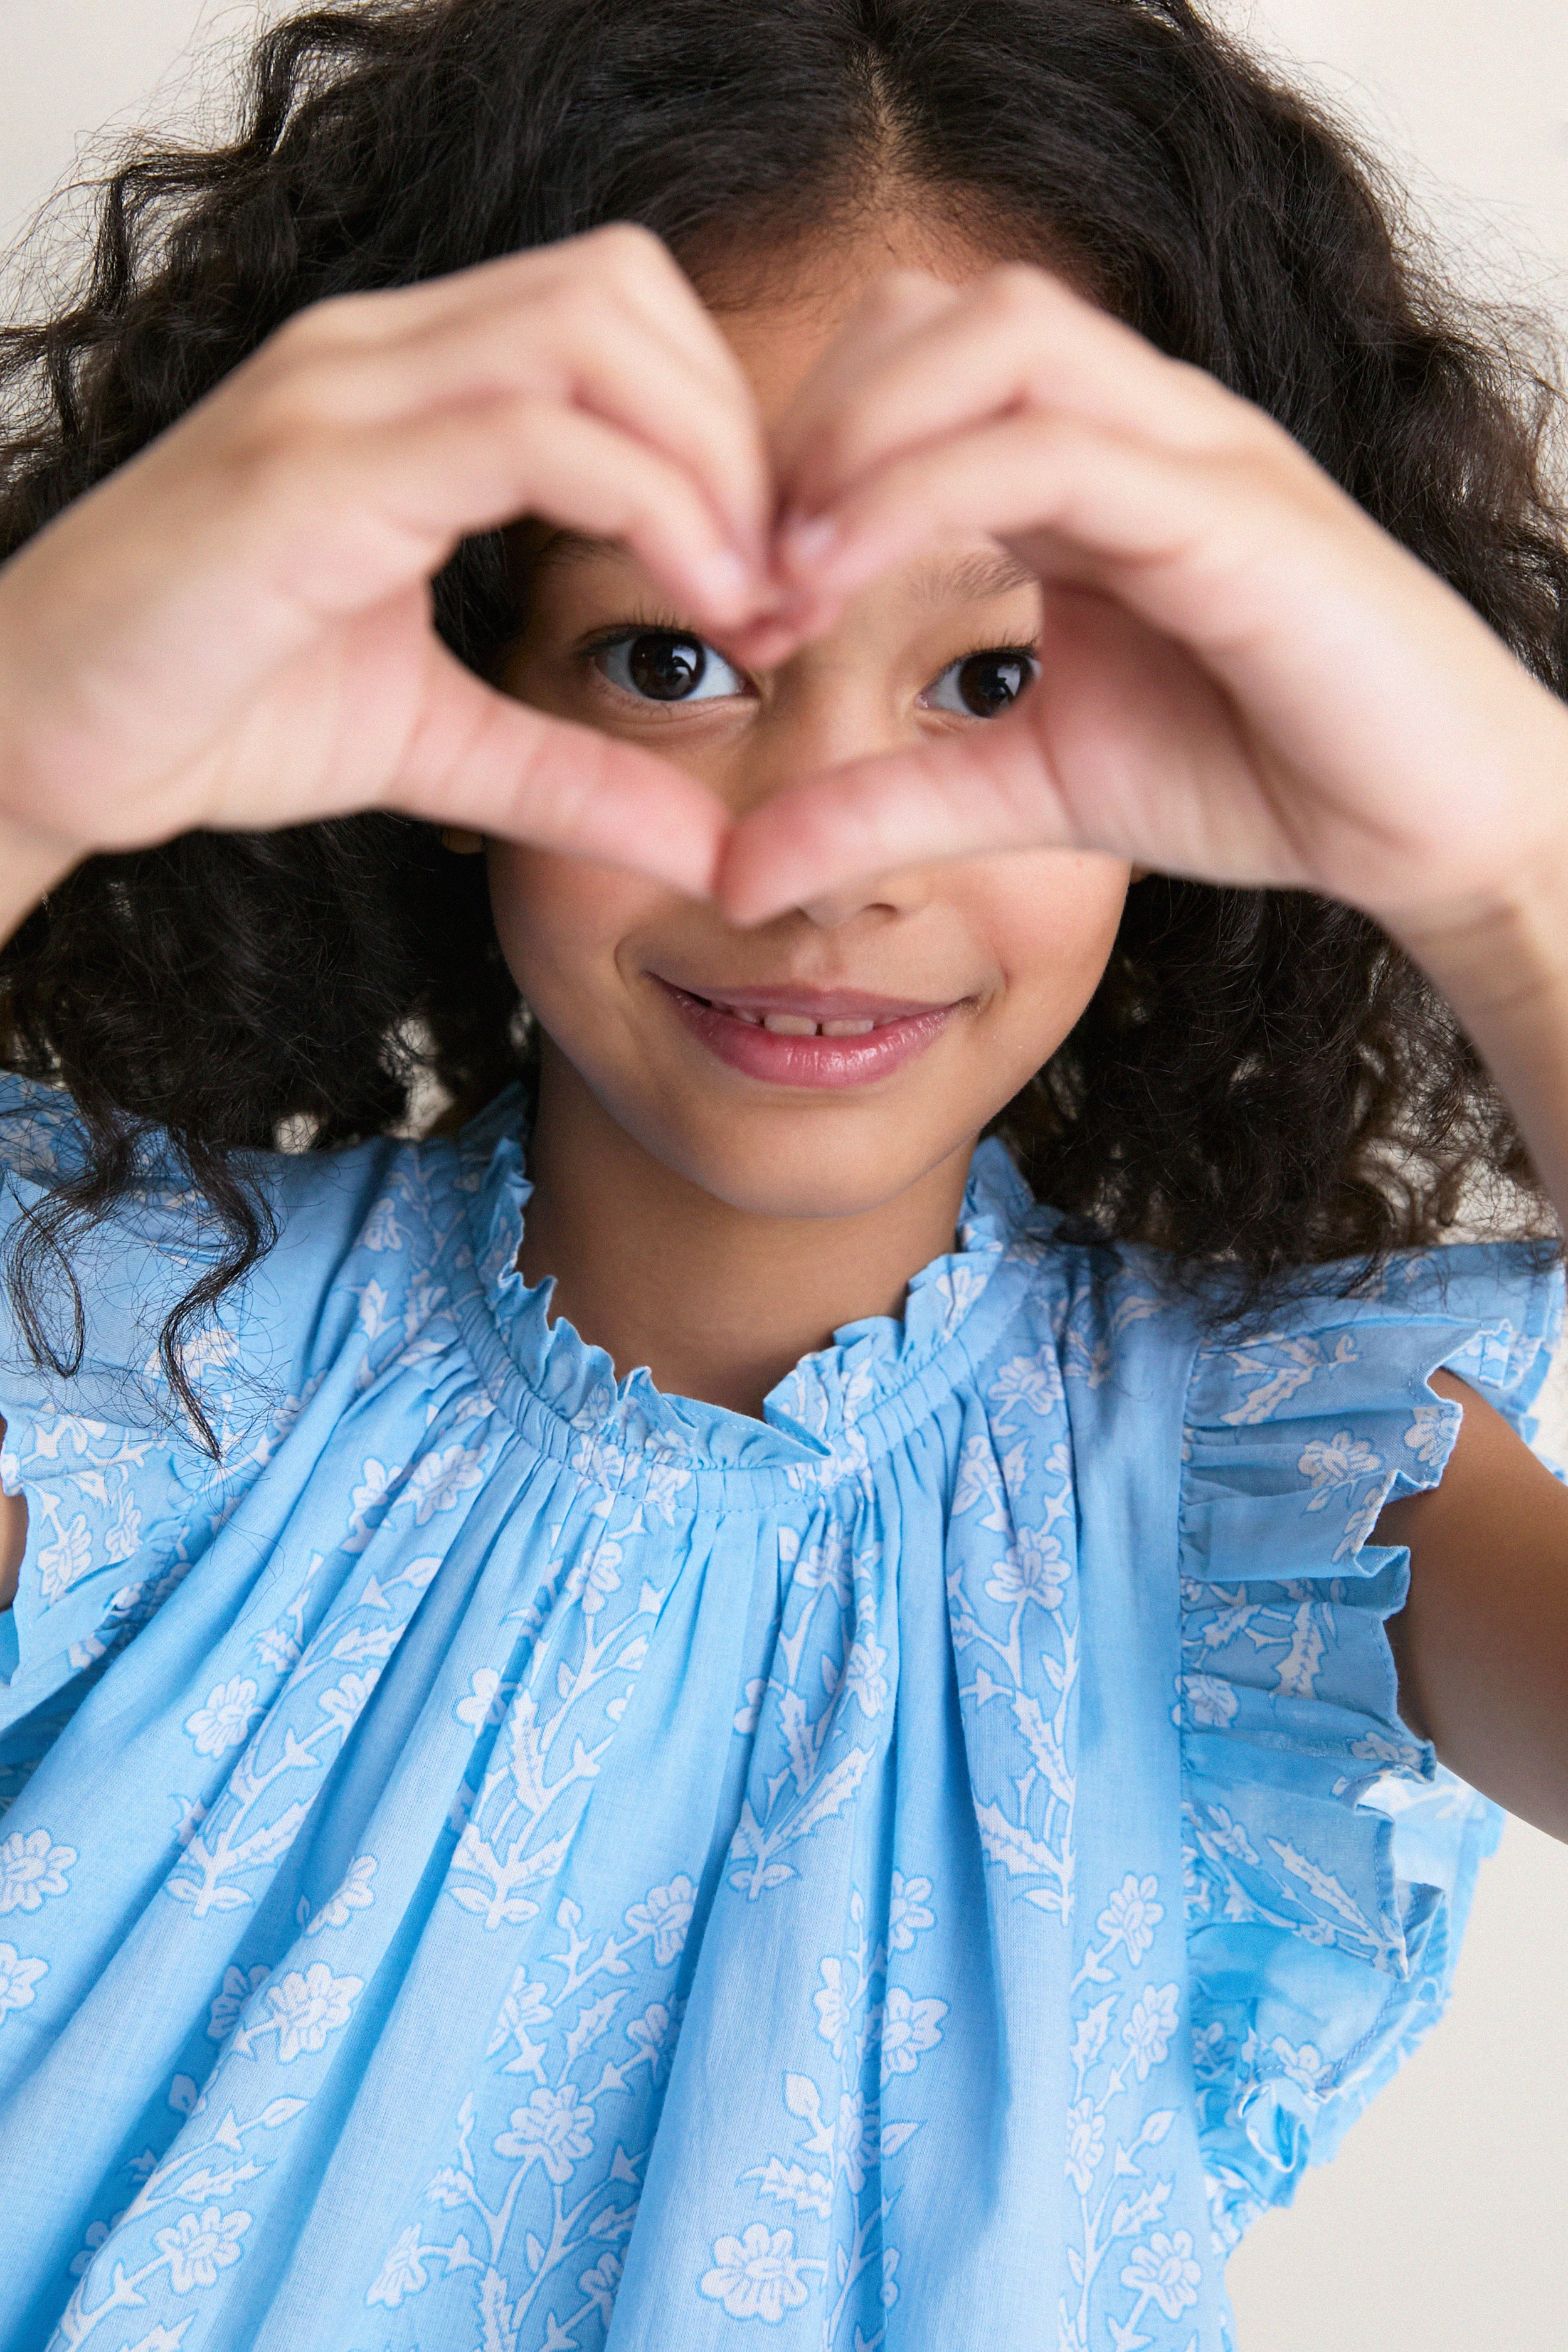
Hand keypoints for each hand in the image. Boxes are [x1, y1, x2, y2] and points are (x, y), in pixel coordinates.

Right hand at [0, 225, 777, 901]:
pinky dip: (651, 507)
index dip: (724, 430)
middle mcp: (374, 353)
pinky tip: (695, 603)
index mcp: (404, 385)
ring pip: (595, 331)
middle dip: (740, 429)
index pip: (616, 319)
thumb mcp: (436, 746)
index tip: (772, 578)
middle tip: (783, 582)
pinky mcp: (315, 469)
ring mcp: (340, 394)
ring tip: (749, 600)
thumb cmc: (211, 711)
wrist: (37, 736)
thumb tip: (713, 846)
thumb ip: (574, 774)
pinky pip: (533, 433)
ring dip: (712, 461)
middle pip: (628, 289)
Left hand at [717, 266, 1567, 935]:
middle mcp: (1135, 424)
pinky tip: (847, 581)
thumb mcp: (1025, 791)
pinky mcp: (1236, 511)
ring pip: (1002, 337)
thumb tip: (736, 871)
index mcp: (1084, 465)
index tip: (740, 597)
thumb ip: (883, 810)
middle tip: (747, 566)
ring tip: (789, 567)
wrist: (1421, 822)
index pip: (915, 365)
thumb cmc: (1250, 773)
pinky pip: (1060, 451)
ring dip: (862, 434)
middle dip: (813, 420)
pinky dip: (928, 496)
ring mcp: (1192, 450)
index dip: (801, 456)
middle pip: (939, 312)